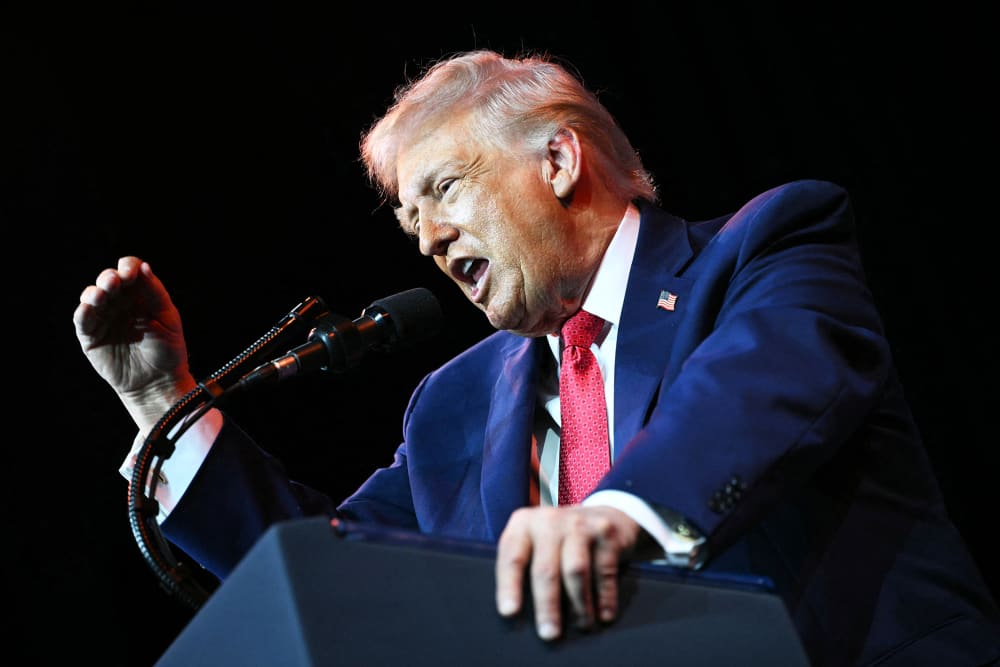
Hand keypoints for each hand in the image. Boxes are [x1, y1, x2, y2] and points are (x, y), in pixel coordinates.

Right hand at [73, 256, 197, 432]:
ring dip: (94, 292)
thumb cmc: (167, 349)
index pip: (129, 271)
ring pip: (91, 296)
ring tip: (102, 294)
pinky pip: (82, 320)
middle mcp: (119, 303)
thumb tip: (143, 266)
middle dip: (109, 278)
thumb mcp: (167, 317)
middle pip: (107, 280)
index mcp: (139, 295)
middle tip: (115, 281)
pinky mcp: (90, 336)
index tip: (131, 271)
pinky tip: (91, 307)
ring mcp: (104, 318)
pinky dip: (84, 311)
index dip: (127, 267)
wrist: (159, 381)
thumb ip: (155, 292)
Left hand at [495, 505, 642, 640]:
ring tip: (582, 627)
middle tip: (549, 634)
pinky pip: (604, 570)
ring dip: (579, 604)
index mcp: (523, 524)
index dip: (509, 586)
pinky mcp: (605, 531)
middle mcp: (548, 520)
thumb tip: (518, 616)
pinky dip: (605, 596)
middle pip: (545, 569)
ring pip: (576, 570)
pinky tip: (605, 616)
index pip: (512, 557)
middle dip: (547, 605)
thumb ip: (525, 567)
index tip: (509, 613)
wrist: (603, 517)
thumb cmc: (560, 543)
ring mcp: (579, 524)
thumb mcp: (536, 544)